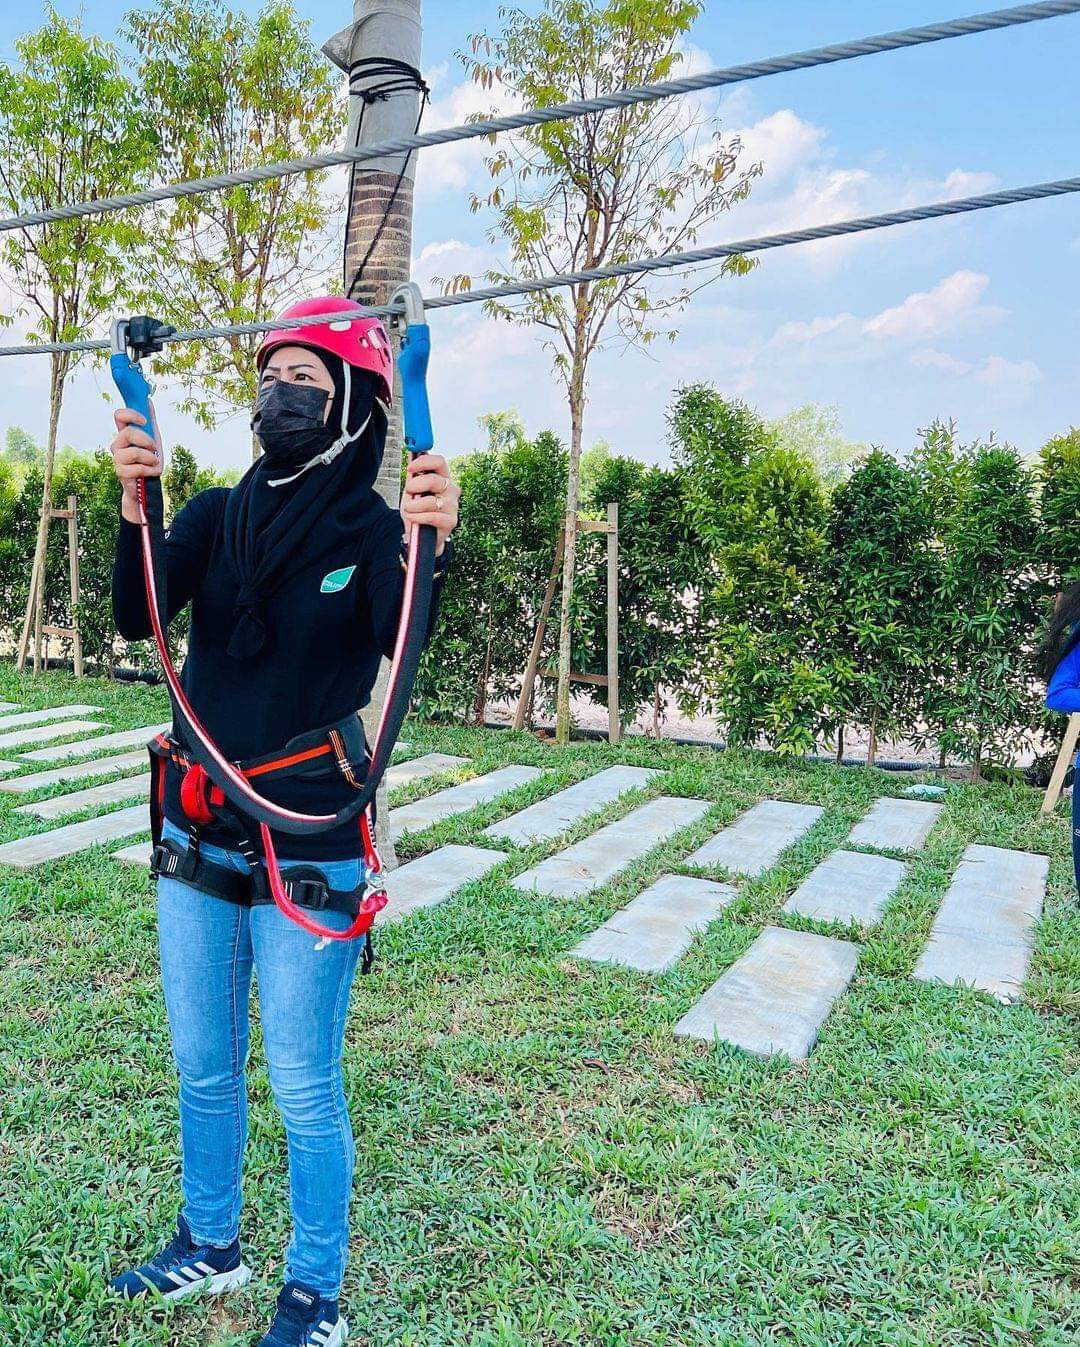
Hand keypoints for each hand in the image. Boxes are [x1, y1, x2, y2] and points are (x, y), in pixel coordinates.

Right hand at [110, 408, 161, 523]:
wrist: (147, 485)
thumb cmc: (148, 460)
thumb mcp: (153, 439)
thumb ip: (150, 422)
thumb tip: (148, 401)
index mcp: (124, 433)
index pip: (119, 416)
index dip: (131, 414)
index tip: (144, 421)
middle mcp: (118, 444)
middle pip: (127, 433)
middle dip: (146, 440)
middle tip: (154, 448)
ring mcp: (117, 458)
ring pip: (133, 452)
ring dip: (149, 458)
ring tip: (154, 463)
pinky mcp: (120, 472)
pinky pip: (137, 468)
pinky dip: (149, 470)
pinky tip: (151, 472)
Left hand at [400, 453, 459, 555]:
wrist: (421, 535)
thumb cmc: (418, 511)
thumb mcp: (413, 491)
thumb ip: (413, 475)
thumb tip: (411, 453)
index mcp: (443, 478)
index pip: (439, 462)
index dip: (424, 462)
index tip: (410, 468)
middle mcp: (451, 490)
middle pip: (435, 480)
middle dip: (416, 485)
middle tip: (409, 491)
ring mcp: (453, 506)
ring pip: (431, 501)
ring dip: (414, 506)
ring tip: (409, 510)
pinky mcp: (451, 521)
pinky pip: (432, 516)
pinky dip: (417, 517)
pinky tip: (412, 518)